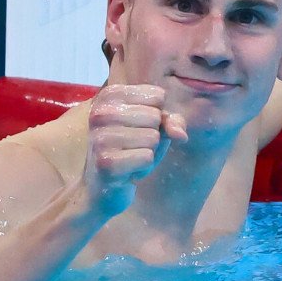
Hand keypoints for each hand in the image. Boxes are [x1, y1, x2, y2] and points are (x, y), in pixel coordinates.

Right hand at [83, 84, 187, 217]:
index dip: (157, 115)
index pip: (158, 95)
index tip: (137, 126)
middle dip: (153, 135)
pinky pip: (147, 157)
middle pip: (156, 116)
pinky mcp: (106, 162)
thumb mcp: (155, 128)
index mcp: (110, 95)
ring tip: (130, 157)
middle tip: (133, 146)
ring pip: (153, 138)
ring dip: (148, 152)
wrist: (102, 185)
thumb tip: (181, 135)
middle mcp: (101, 112)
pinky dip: (143, 167)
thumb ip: (172, 122)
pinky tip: (127, 170)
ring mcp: (100, 137)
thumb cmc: (131, 149)